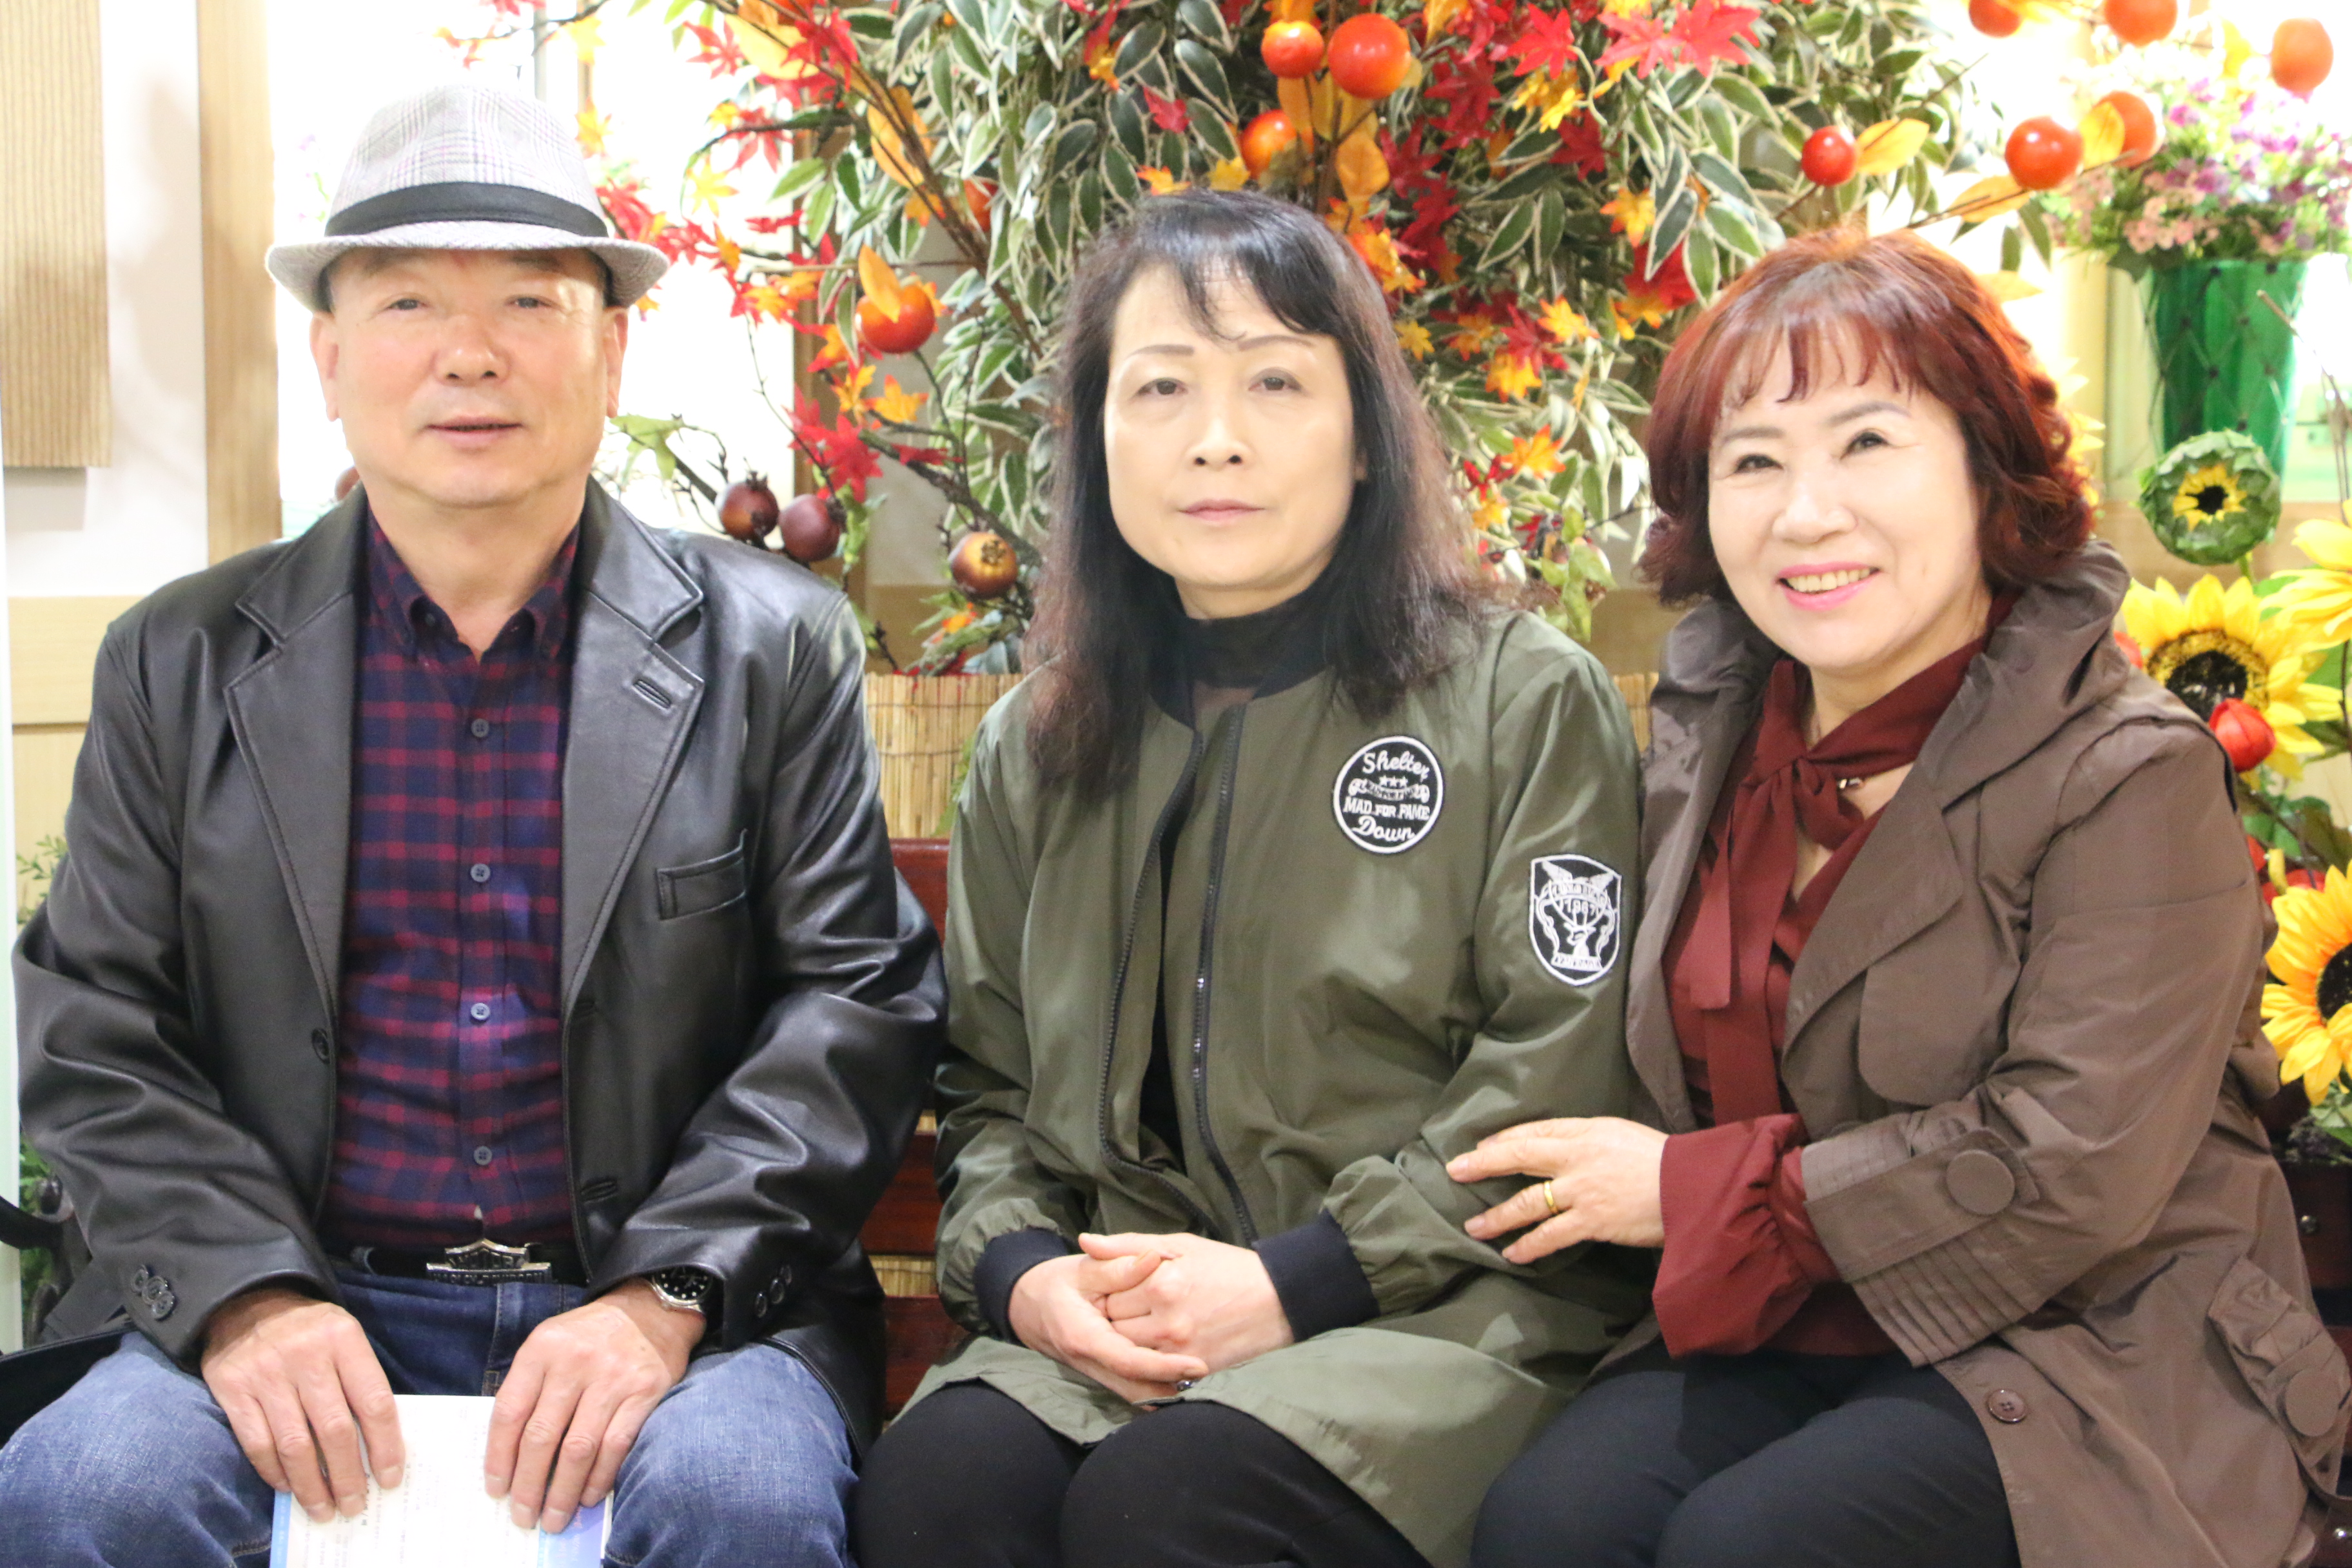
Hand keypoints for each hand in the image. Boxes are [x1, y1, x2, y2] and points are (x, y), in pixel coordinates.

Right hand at [201, 1286, 404, 1523]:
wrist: (247, 1301)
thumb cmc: (309, 1330)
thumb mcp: (344, 1337)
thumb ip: (360, 1381)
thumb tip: (378, 1446)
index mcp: (344, 1339)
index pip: (374, 1402)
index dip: (385, 1447)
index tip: (389, 1479)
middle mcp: (306, 1355)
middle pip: (335, 1430)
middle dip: (348, 1476)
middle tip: (354, 1506)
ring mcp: (267, 1372)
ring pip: (295, 1444)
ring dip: (312, 1484)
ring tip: (323, 1508)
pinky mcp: (232, 1388)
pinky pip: (257, 1443)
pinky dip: (274, 1472)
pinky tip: (288, 1486)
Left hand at [484, 1280, 699, 1532]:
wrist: (651, 1309)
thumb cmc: (591, 1335)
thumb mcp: (550, 1343)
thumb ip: (530, 1386)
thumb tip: (510, 1453)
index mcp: (542, 1348)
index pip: (511, 1412)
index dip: (499, 1457)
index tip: (497, 1490)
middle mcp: (574, 1361)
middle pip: (541, 1436)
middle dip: (529, 1485)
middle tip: (525, 1516)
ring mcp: (612, 1377)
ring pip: (578, 1448)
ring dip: (562, 1491)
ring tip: (554, 1518)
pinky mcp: (644, 1391)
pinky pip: (616, 1446)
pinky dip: (600, 1478)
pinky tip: (589, 1496)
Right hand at [1008, 1250, 1208, 1403]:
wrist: (1024, 1305)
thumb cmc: (1055, 1283)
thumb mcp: (1083, 1268)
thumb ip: (1118, 1266)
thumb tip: (1153, 1258)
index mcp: (1085, 1336)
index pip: (1129, 1361)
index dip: (1165, 1366)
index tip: (1198, 1364)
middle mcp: (1089, 1362)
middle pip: (1136, 1387)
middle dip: (1172, 1385)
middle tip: (1208, 1370)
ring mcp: (1093, 1371)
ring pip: (1134, 1393)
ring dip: (1165, 1389)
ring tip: (1197, 1374)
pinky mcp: (1099, 1372)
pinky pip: (1129, 1388)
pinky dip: (1152, 1388)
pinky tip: (1176, 1379)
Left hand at [1087, 1232, 1292, 1373]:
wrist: (1277, 1299)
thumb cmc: (1226, 1266)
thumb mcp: (1180, 1245)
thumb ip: (1128, 1245)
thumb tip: (1084, 1242)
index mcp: (1161, 1284)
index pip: (1108, 1295)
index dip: (1109, 1291)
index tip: (1119, 1288)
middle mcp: (1167, 1321)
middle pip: (1113, 1327)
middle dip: (1114, 1318)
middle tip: (1127, 1309)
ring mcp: (1180, 1350)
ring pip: (1128, 1353)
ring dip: (1128, 1342)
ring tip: (1142, 1325)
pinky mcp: (1193, 1370)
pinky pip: (1152, 1373)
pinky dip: (1148, 1361)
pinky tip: (1157, 1346)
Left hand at [1448, 1117, 1668, 1261]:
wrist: (1692, 1185)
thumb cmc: (1663, 1158)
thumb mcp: (1620, 1134)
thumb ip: (1589, 1140)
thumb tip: (1563, 1150)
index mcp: (1585, 1131)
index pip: (1534, 1131)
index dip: (1504, 1139)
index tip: (1482, 1147)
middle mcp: (1576, 1157)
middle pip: (1519, 1157)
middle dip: (1483, 1164)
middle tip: (1455, 1170)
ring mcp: (1580, 1190)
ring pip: (1526, 1203)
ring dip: (1497, 1216)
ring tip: (1475, 1226)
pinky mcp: (1591, 1221)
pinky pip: (1550, 1236)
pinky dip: (1528, 1246)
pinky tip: (1513, 1254)